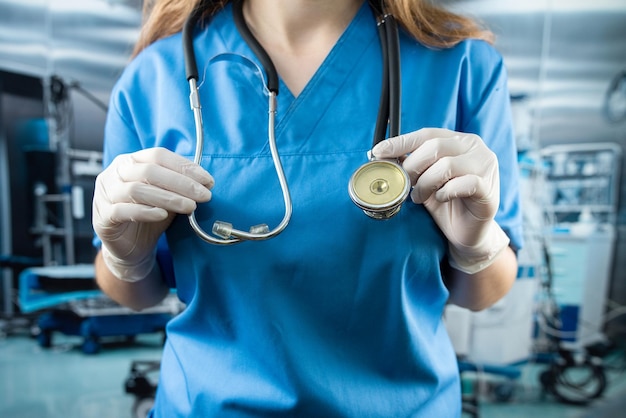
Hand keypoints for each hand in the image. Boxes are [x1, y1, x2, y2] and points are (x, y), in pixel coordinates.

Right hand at [93, 147, 212, 280]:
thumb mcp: (167, 197)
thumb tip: (206, 182)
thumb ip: (179, 186)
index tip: (208, 180)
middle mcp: (114, 173)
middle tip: (204, 195)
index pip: (158, 155)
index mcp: (130, 161)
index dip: (184, 166)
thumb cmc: (150, 217)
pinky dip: (145, 211)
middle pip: (149, 171)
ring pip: (137, 190)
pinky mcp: (103, 217)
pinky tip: (162, 215)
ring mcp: (105, 194)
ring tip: (190, 207)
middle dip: (181, 183)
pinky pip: (122, 211)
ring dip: (168, 198)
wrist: (131, 248)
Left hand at [372, 128, 509, 273]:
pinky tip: (440, 199)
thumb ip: (409, 164)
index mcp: (459, 140)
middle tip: (404, 184)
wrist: (466, 233)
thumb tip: (381, 153)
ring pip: (447, 165)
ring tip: (418, 197)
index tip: (378, 152)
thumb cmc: (444, 203)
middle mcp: (475, 148)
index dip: (401, 142)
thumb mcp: (423, 179)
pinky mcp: (489, 190)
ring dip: (426, 183)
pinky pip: (465, 184)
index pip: (426, 134)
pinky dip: (446, 192)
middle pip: (435, 147)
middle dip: (412, 166)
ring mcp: (487, 167)